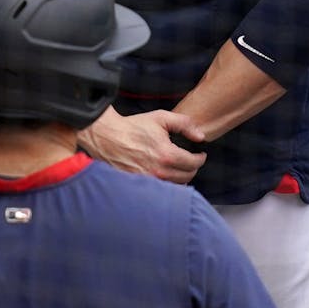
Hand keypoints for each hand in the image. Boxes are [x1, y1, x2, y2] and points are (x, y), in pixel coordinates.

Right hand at [78, 108, 207, 183]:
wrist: (108, 137)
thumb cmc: (133, 127)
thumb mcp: (161, 118)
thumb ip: (184, 124)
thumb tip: (200, 137)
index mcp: (167, 155)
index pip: (194, 163)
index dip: (200, 158)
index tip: (200, 154)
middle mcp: (159, 172)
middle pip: (187, 177)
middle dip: (192, 167)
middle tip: (190, 160)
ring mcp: (149, 181)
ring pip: (176, 185)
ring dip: (181, 177)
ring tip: (179, 167)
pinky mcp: (140, 186)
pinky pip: (161, 189)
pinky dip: (167, 183)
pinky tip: (165, 174)